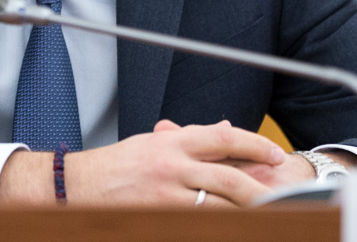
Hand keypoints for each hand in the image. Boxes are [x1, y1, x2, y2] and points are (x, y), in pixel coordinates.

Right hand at [0, 119, 286, 206]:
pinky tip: (228, 225)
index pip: (223, 138)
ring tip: (265, 215)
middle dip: (259, 187)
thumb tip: (225, 131)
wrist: (75, 187)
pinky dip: (214, 224)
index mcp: (172, 142)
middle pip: (228, 176)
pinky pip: (195, 223)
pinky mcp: (158, 217)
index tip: (275, 155)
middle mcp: (171, 166)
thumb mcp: (153, 144)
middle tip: (281, 194)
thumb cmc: (114, 167)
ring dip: (243, 211)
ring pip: (216, 204)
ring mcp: (164, 195)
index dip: (254, 146)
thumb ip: (189, 140)